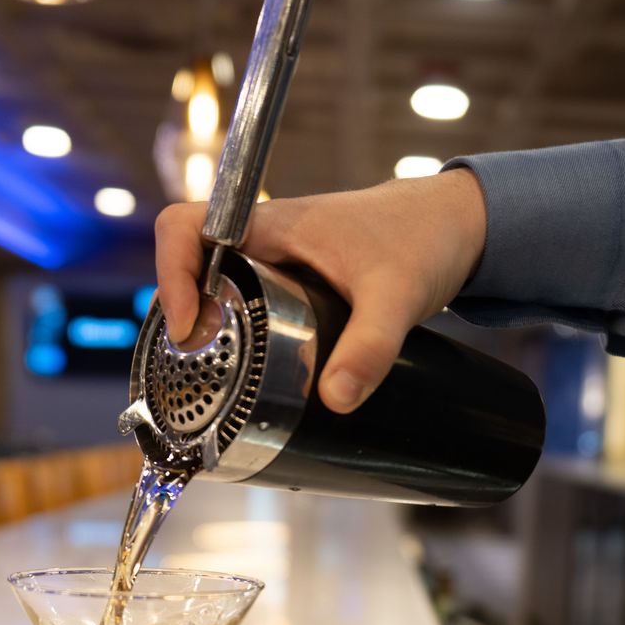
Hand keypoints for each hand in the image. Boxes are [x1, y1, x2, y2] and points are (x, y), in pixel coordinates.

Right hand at [153, 170, 487, 412]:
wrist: (454, 224)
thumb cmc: (424, 237)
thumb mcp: (398, 297)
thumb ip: (369, 349)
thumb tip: (336, 400)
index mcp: (272, 224)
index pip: (184, 228)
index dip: (170, 274)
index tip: (190, 327)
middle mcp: (263, 238)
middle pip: (187, 262)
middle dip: (183, 311)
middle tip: (200, 359)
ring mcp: (273, 259)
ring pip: (210, 283)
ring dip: (204, 322)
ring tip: (214, 367)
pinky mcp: (288, 280)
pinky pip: (238, 297)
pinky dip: (231, 327)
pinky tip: (244, 363)